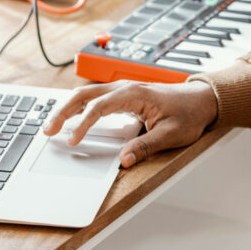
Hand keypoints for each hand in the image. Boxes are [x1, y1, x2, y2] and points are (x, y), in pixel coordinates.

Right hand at [43, 80, 218, 167]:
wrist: (202, 99)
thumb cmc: (189, 113)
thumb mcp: (171, 134)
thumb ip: (146, 147)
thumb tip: (124, 160)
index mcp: (134, 94)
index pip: (99, 107)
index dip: (83, 124)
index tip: (73, 140)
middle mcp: (125, 89)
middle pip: (85, 95)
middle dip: (63, 111)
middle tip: (48, 130)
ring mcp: (124, 91)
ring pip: (87, 95)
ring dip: (68, 108)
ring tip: (52, 126)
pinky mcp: (125, 96)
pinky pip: (96, 99)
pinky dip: (80, 107)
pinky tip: (72, 119)